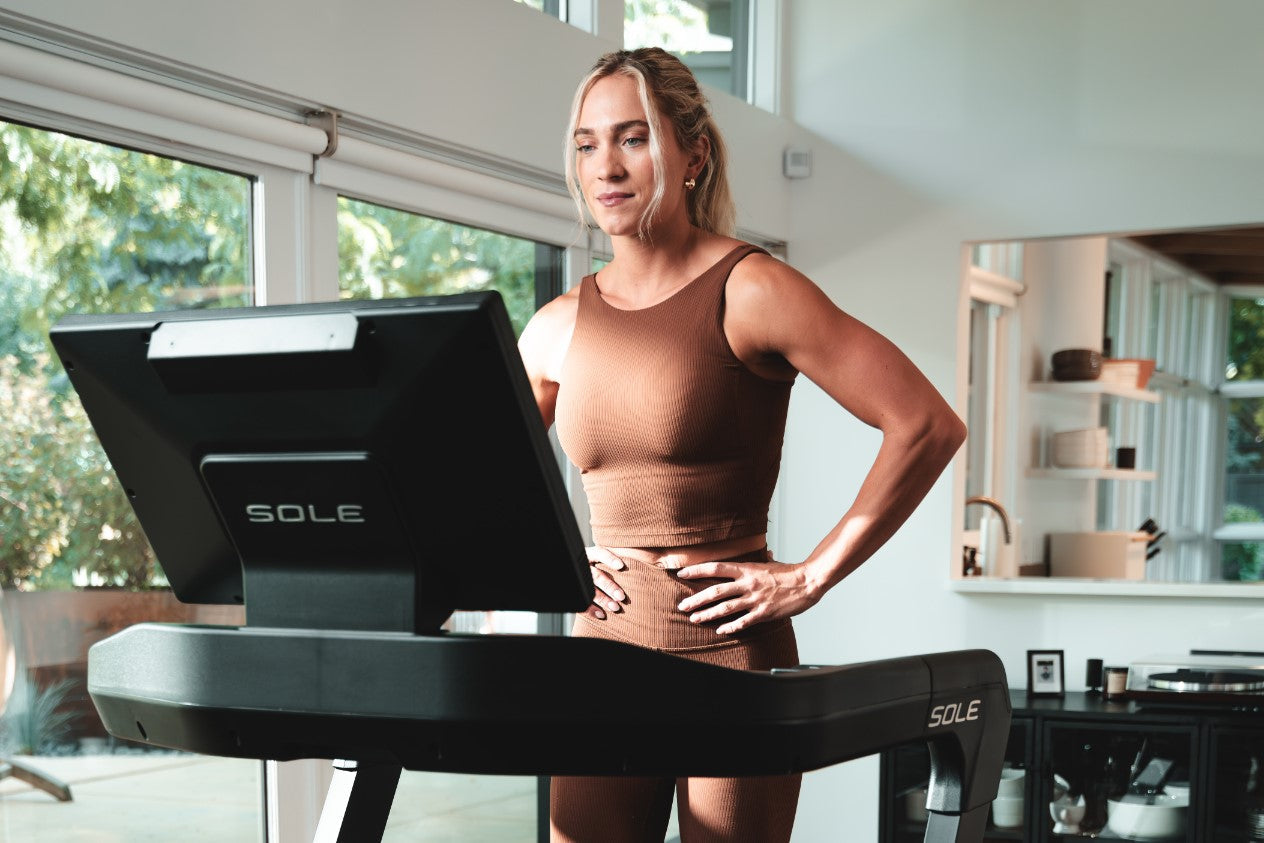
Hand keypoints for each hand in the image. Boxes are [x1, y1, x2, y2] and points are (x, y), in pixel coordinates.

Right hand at [584, 545, 627, 619]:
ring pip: (589, 589)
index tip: (621, 566)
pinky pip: (581, 601)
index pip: (599, 553)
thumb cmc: (603, 564)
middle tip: (621, 596)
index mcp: (592, 554)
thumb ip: (627, 558)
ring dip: (603, 599)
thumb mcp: (609, 557)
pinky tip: (602, 614)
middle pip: (596, 575)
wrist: (577, 570)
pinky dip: (591, 609)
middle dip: (609, 586)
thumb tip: (661, 562)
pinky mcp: (577, 591)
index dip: (609, 559)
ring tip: (615, 607)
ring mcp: (579, 578)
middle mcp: (584, 565)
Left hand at [675, 559, 818, 634]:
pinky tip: (720, 630)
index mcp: (746, 568)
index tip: (682, 573)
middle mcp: (747, 583)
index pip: (716, 568)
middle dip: (697, 599)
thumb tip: (762, 553)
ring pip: (726, 608)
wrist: (807, 582)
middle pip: (716, 591)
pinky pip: (743, 621)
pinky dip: (731, 627)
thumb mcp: (769, 562)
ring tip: (694, 619)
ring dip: (708, 614)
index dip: (697, 571)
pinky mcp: (763, 613)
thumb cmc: (788, 572)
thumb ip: (760, 560)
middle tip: (682, 606)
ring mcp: (755, 599)